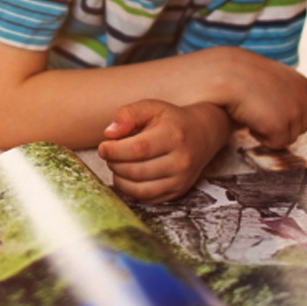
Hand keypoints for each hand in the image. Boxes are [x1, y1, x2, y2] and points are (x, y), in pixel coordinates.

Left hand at [98, 100, 232, 202]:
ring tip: (116, 164)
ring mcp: (180, 180)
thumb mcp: (151, 107)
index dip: (115, 150)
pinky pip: (147, 198)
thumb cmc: (171, 120)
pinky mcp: (177, 192)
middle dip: (114, 163)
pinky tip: (126, 175)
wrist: (203, 134)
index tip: (103, 146)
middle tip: (108, 154)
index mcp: (174, 136)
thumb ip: (128, 114)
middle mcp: (181, 161)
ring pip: (140, 189)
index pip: (139, 149)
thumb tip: (109, 133)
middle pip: (137, 171)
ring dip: (119, 178)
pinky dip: (130, 190)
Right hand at [201, 47, 306, 146]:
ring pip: (291, 136)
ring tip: (250, 115)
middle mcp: (300, 93)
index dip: (301, 110)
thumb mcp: (255, 73)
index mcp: (295, 79)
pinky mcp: (282, 124)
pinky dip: (262, 138)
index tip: (278, 110)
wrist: (216, 74)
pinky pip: (277, 143)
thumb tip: (272, 108)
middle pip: (302, 124)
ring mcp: (294, 109)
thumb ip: (274, 88)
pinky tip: (247, 122)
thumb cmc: (225, 74)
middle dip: (281, 124)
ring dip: (271, 132)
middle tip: (256, 114)